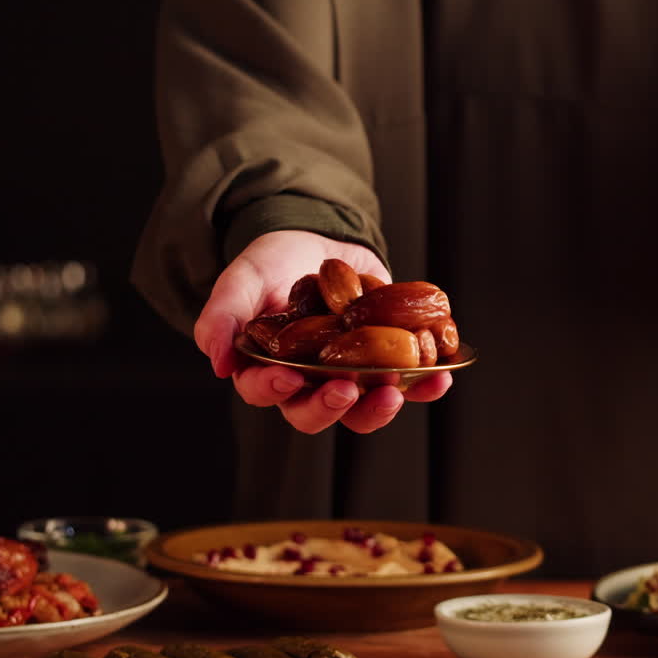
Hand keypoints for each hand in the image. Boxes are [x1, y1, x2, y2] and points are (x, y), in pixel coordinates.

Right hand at [193, 230, 451, 433]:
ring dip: (379, 408)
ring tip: (394, 391)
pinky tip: (441, 377)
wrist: (320, 244)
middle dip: (330, 407)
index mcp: (266, 368)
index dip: (274, 389)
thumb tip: (216, 361)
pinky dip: (426, 385)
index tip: (289, 377)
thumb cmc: (273, 264)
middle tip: (344, 389)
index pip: (263, 390)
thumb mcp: (244, 278)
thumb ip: (223, 314)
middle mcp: (308, 383)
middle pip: (314, 413)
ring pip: (362, 411)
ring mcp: (349, 377)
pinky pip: (408, 386)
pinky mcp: (386, 364)